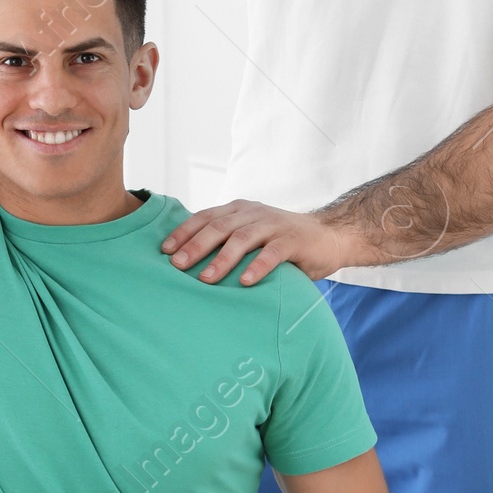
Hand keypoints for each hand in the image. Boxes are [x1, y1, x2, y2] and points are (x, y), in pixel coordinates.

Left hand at [162, 198, 356, 286]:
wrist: (329, 237)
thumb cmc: (282, 242)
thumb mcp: (251, 236)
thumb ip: (228, 243)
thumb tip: (189, 267)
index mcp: (239, 211)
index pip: (205, 217)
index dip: (184, 232)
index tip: (164, 250)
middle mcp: (253, 213)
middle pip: (218, 227)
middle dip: (195, 246)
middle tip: (177, 266)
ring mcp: (273, 225)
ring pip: (242, 239)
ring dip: (221, 259)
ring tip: (205, 279)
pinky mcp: (293, 240)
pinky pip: (272, 253)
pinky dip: (257, 266)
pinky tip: (245, 281)